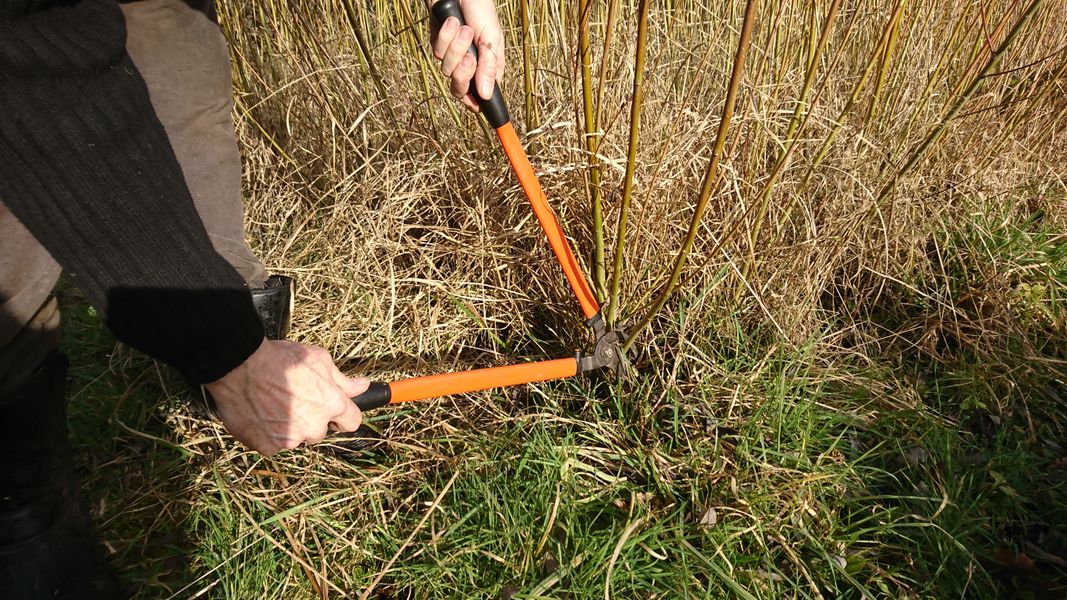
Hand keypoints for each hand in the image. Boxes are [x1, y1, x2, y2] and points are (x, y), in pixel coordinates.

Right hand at [204, 339, 368, 455]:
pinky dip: (268, 433)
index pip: (352, 421)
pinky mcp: (268, 447)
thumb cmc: (280, 360)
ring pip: (296, 437)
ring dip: (289, 426)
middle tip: (294, 398)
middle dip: (311, 418)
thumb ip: (343, 379)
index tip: (335, 411)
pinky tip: (260, 414)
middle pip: (320, 430)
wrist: (240, 368)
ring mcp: (290, 439)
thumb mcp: (318, 360)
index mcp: (331, 405)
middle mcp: (314, 427)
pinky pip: (273, 444)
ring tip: (272, 403)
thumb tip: (363, 386)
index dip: (343, 415)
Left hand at [430, 0, 504, 111]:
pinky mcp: (438, 45)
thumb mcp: (492, 39)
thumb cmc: (481, 10)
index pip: (480, 95)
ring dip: (456, 47)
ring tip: (464, 28)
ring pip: (447, 70)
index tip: (475, 105)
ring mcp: (452, 56)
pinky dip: (445, 36)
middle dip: (463, 74)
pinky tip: (451, 22)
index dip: (476, 102)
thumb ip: (488, 68)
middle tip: (470, 57)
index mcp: (487, 66)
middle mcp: (469, 64)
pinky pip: (437, 52)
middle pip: (460, 89)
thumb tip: (486, 95)